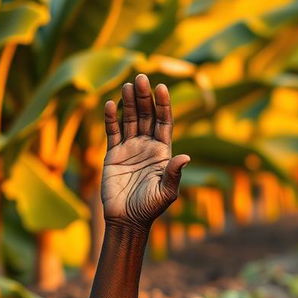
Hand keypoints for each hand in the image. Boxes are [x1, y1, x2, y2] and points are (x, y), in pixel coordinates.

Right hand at [101, 74, 189, 229]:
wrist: (126, 220)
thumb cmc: (149, 208)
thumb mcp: (166, 193)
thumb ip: (174, 174)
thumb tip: (185, 158)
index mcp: (162, 152)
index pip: (164, 122)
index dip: (163, 105)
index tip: (162, 87)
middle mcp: (147, 146)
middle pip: (146, 116)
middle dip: (144, 98)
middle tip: (142, 78)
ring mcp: (129, 148)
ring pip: (129, 120)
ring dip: (129, 102)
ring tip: (128, 85)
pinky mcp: (113, 154)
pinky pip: (112, 132)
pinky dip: (111, 118)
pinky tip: (111, 104)